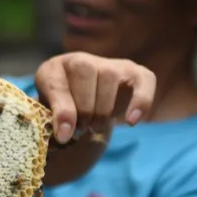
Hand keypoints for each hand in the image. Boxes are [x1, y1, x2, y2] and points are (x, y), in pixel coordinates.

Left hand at [35, 53, 155, 144]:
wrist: (85, 106)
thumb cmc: (65, 113)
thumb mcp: (52, 118)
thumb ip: (55, 123)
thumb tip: (64, 135)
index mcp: (52, 70)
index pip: (56, 84)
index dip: (62, 111)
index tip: (64, 135)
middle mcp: (79, 60)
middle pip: (85, 72)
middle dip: (84, 109)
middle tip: (82, 129)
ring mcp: (108, 64)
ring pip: (109, 76)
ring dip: (103, 108)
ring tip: (96, 127)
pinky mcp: (134, 72)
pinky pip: (145, 80)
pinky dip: (141, 100)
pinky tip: (132, 121)